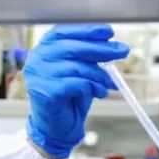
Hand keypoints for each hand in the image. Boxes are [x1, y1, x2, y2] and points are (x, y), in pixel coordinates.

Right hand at [24, 24, 128, 158]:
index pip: (65, 31)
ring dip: (99, 75)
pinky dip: (93, 87)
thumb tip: (114, 46)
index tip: (109, 32)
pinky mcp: (45, 92)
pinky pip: (76, 84)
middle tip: (121, 52)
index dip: (88, 30)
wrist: (58, 128)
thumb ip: (90, 57)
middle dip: (101, 49)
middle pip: (72, 47)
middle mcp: (37, 58)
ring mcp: (38, 75)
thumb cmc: (69, 97)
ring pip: (76, 67)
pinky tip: (100, 93)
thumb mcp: (81, 71)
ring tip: (110, 83)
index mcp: (44, 48)